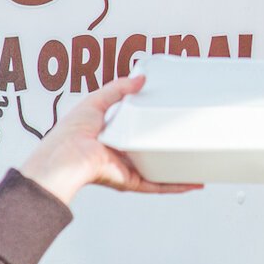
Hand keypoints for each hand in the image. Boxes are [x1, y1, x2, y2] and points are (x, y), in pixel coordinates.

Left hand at [19, 75, 201, 205]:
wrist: (64, 157)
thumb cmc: (70, 134)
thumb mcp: (96, 101)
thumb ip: (118, 89)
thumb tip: (139, 78)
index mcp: (112, 136)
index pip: (137, 129)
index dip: (152, 123)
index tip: (169, 117)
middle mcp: (121, 154)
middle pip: (150, 150)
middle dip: (169, 147)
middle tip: (190, 137)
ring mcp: (127, 169)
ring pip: (159, 170)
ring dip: (179, 169)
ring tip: (198, 162)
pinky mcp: (131, 181)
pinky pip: (157, 184)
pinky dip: (176, 185)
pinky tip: (192, 182)